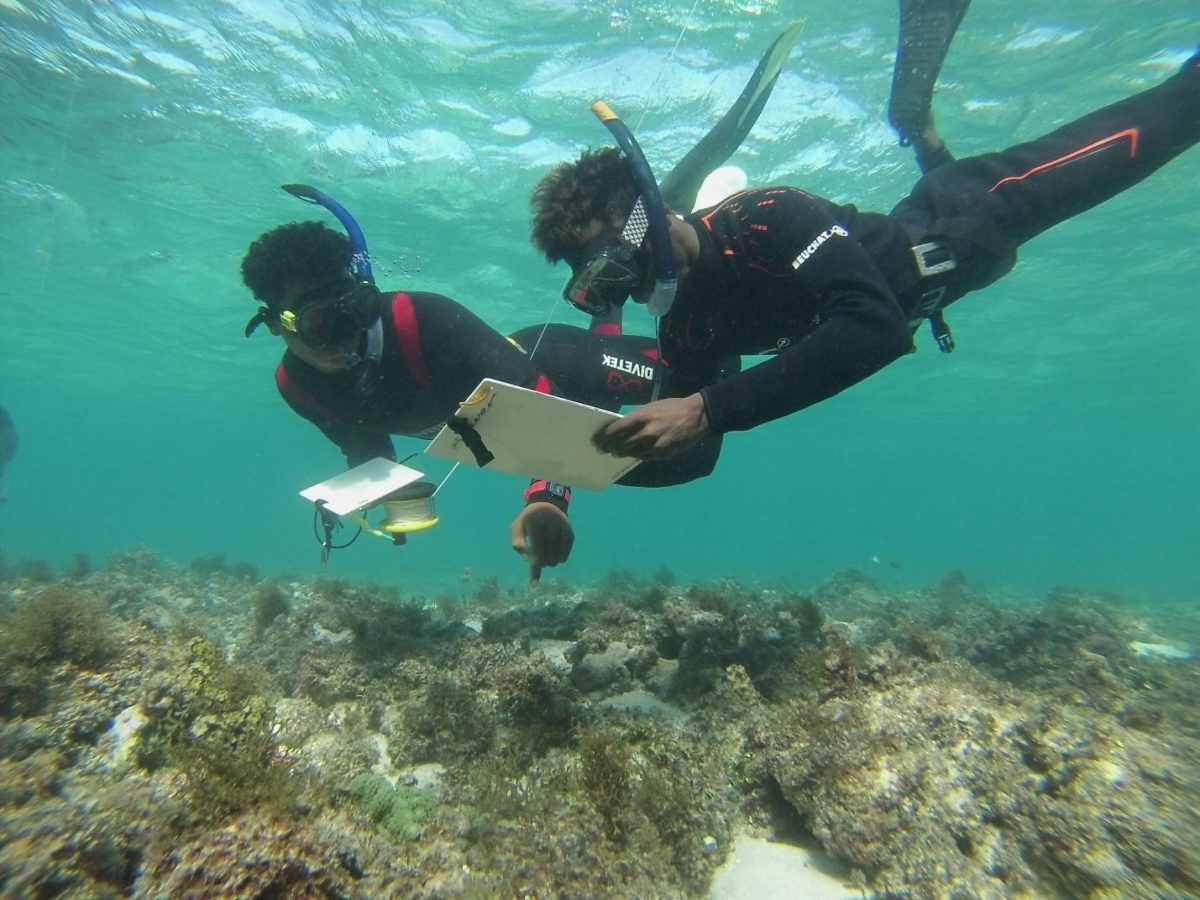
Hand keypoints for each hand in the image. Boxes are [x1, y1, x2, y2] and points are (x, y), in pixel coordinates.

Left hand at [511, 502, 573, 585]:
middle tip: (539, 562)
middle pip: (548, 553)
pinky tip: (557, 558)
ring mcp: (562, 528)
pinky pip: (565, 552)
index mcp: (535, 522)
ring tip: (547, 560)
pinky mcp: (570, 532)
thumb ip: (518, 542)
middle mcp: (550, 524)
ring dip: (551, 562)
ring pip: (557, 555)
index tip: (535, 565)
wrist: (547, 505)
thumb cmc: (529, 520)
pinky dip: (561, 558)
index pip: (537, 546)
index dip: (536, 558)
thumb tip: (529, 559)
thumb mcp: (518, 527)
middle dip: (542, 561)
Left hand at [593, 393, 709, 459]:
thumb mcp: (652, 407)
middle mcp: (648, 431)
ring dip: (623, 453)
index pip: (618, 428)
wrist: (697, 415)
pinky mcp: (665, 454)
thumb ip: (637, 417)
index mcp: (643, 416)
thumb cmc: (672, 408)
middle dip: (611, 448)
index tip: (597, 440)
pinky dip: (639, 455)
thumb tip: (621, 427)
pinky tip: (635, 454)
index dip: (605, 436)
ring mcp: (657, 444)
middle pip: (623, 443)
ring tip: (616, 453)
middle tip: (603, 450)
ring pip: (634, 453)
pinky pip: (647, 457)